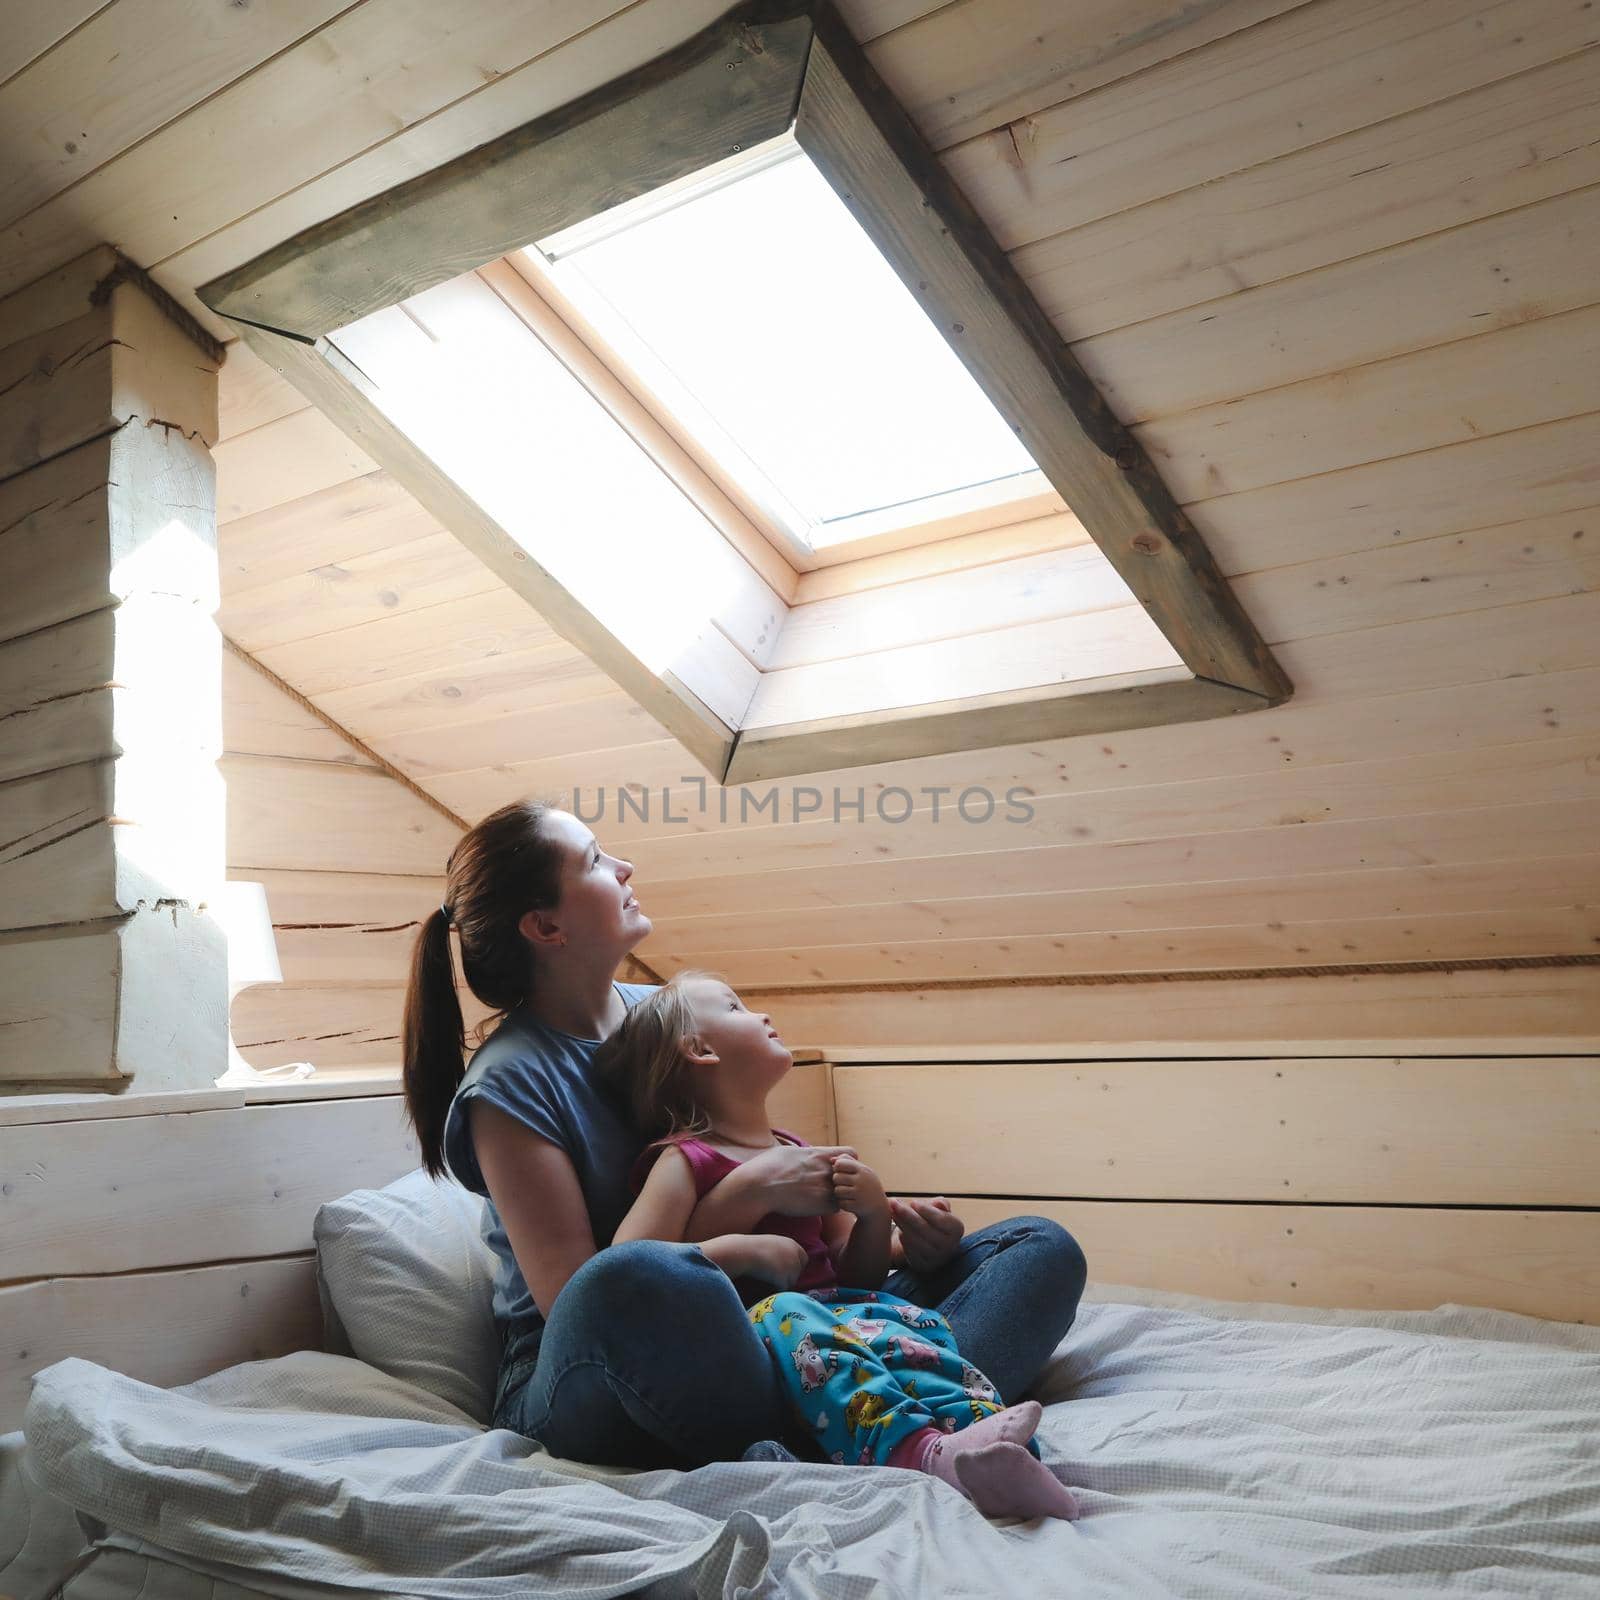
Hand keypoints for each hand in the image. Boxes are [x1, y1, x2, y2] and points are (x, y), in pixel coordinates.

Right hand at [738, 1143, 857, 1215]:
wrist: (758, 1187)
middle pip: (850, 1174)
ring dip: (838, 1194)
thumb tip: (803, 1152)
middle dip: (844, 1178)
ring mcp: (825, 1188)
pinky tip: (818, 1206)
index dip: (848, 1160)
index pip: (851, 1153)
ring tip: (823, 1196)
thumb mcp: (787, 1151)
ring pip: (844, 1191)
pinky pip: (836, 1207)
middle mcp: (826, 1170)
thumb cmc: (767, 1167)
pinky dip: (830, 1207)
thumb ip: (803, 1153)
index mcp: (818, 1154)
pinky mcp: (820, 1205)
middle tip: (833, 1184)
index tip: (838, 1166)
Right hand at [739, 1234, 809, 1287]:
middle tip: (776, 1276)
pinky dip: (775, 1288)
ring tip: (768, 1278)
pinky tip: (765, 1283)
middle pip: (798, 1272)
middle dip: (790, 1276)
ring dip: (782, 1282)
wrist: (742, 1251)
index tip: (786, 1270)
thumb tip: (782, 1263)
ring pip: (791, 1282)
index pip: (803, 1258)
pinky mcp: (785, 1278)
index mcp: (792, 1243)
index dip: (796, 1266)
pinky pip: (782, 1288)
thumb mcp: (771, 1244)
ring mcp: (791, 1267)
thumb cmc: (751, 1247)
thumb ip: (781, 1251)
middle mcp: (795, 1254)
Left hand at [830, 1155, 887, 1219]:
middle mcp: (862, 1181)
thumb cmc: (867, 1184)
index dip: (837, 1168)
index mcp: (863, 1170)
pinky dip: (843, 1203)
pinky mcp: (857, 1206)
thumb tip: (832, 1159)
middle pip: (836, 1177)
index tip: (842, 1172)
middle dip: (838, 1181)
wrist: (879, 1207)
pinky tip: (850, 1201)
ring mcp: (860, 1194)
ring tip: (848, 1193)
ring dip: (840, 1193)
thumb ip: (847, 1161)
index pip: (840, 1164)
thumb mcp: (862, 1170)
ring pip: (837, 1191)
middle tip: (845, 1184)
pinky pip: (841, 1203)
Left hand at [889, 1197, 964, 1274]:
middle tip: (893, 1203)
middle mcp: (950, 1246)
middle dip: (907, 1214)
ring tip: (892, 1212)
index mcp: (957, 1229)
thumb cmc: (932, 1219)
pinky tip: (899, 1230)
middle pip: (924, 1229)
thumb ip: (940, 1204)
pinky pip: (910, 1251)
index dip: (926, 1210)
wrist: (925, 1240)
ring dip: (901, 1224)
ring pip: (915, 1240)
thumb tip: (939, 1203)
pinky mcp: (924, 1266)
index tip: (913, 1201)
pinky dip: (903, 1239)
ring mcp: (937, 1259)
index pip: (941, 1219)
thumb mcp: (938, 1208)